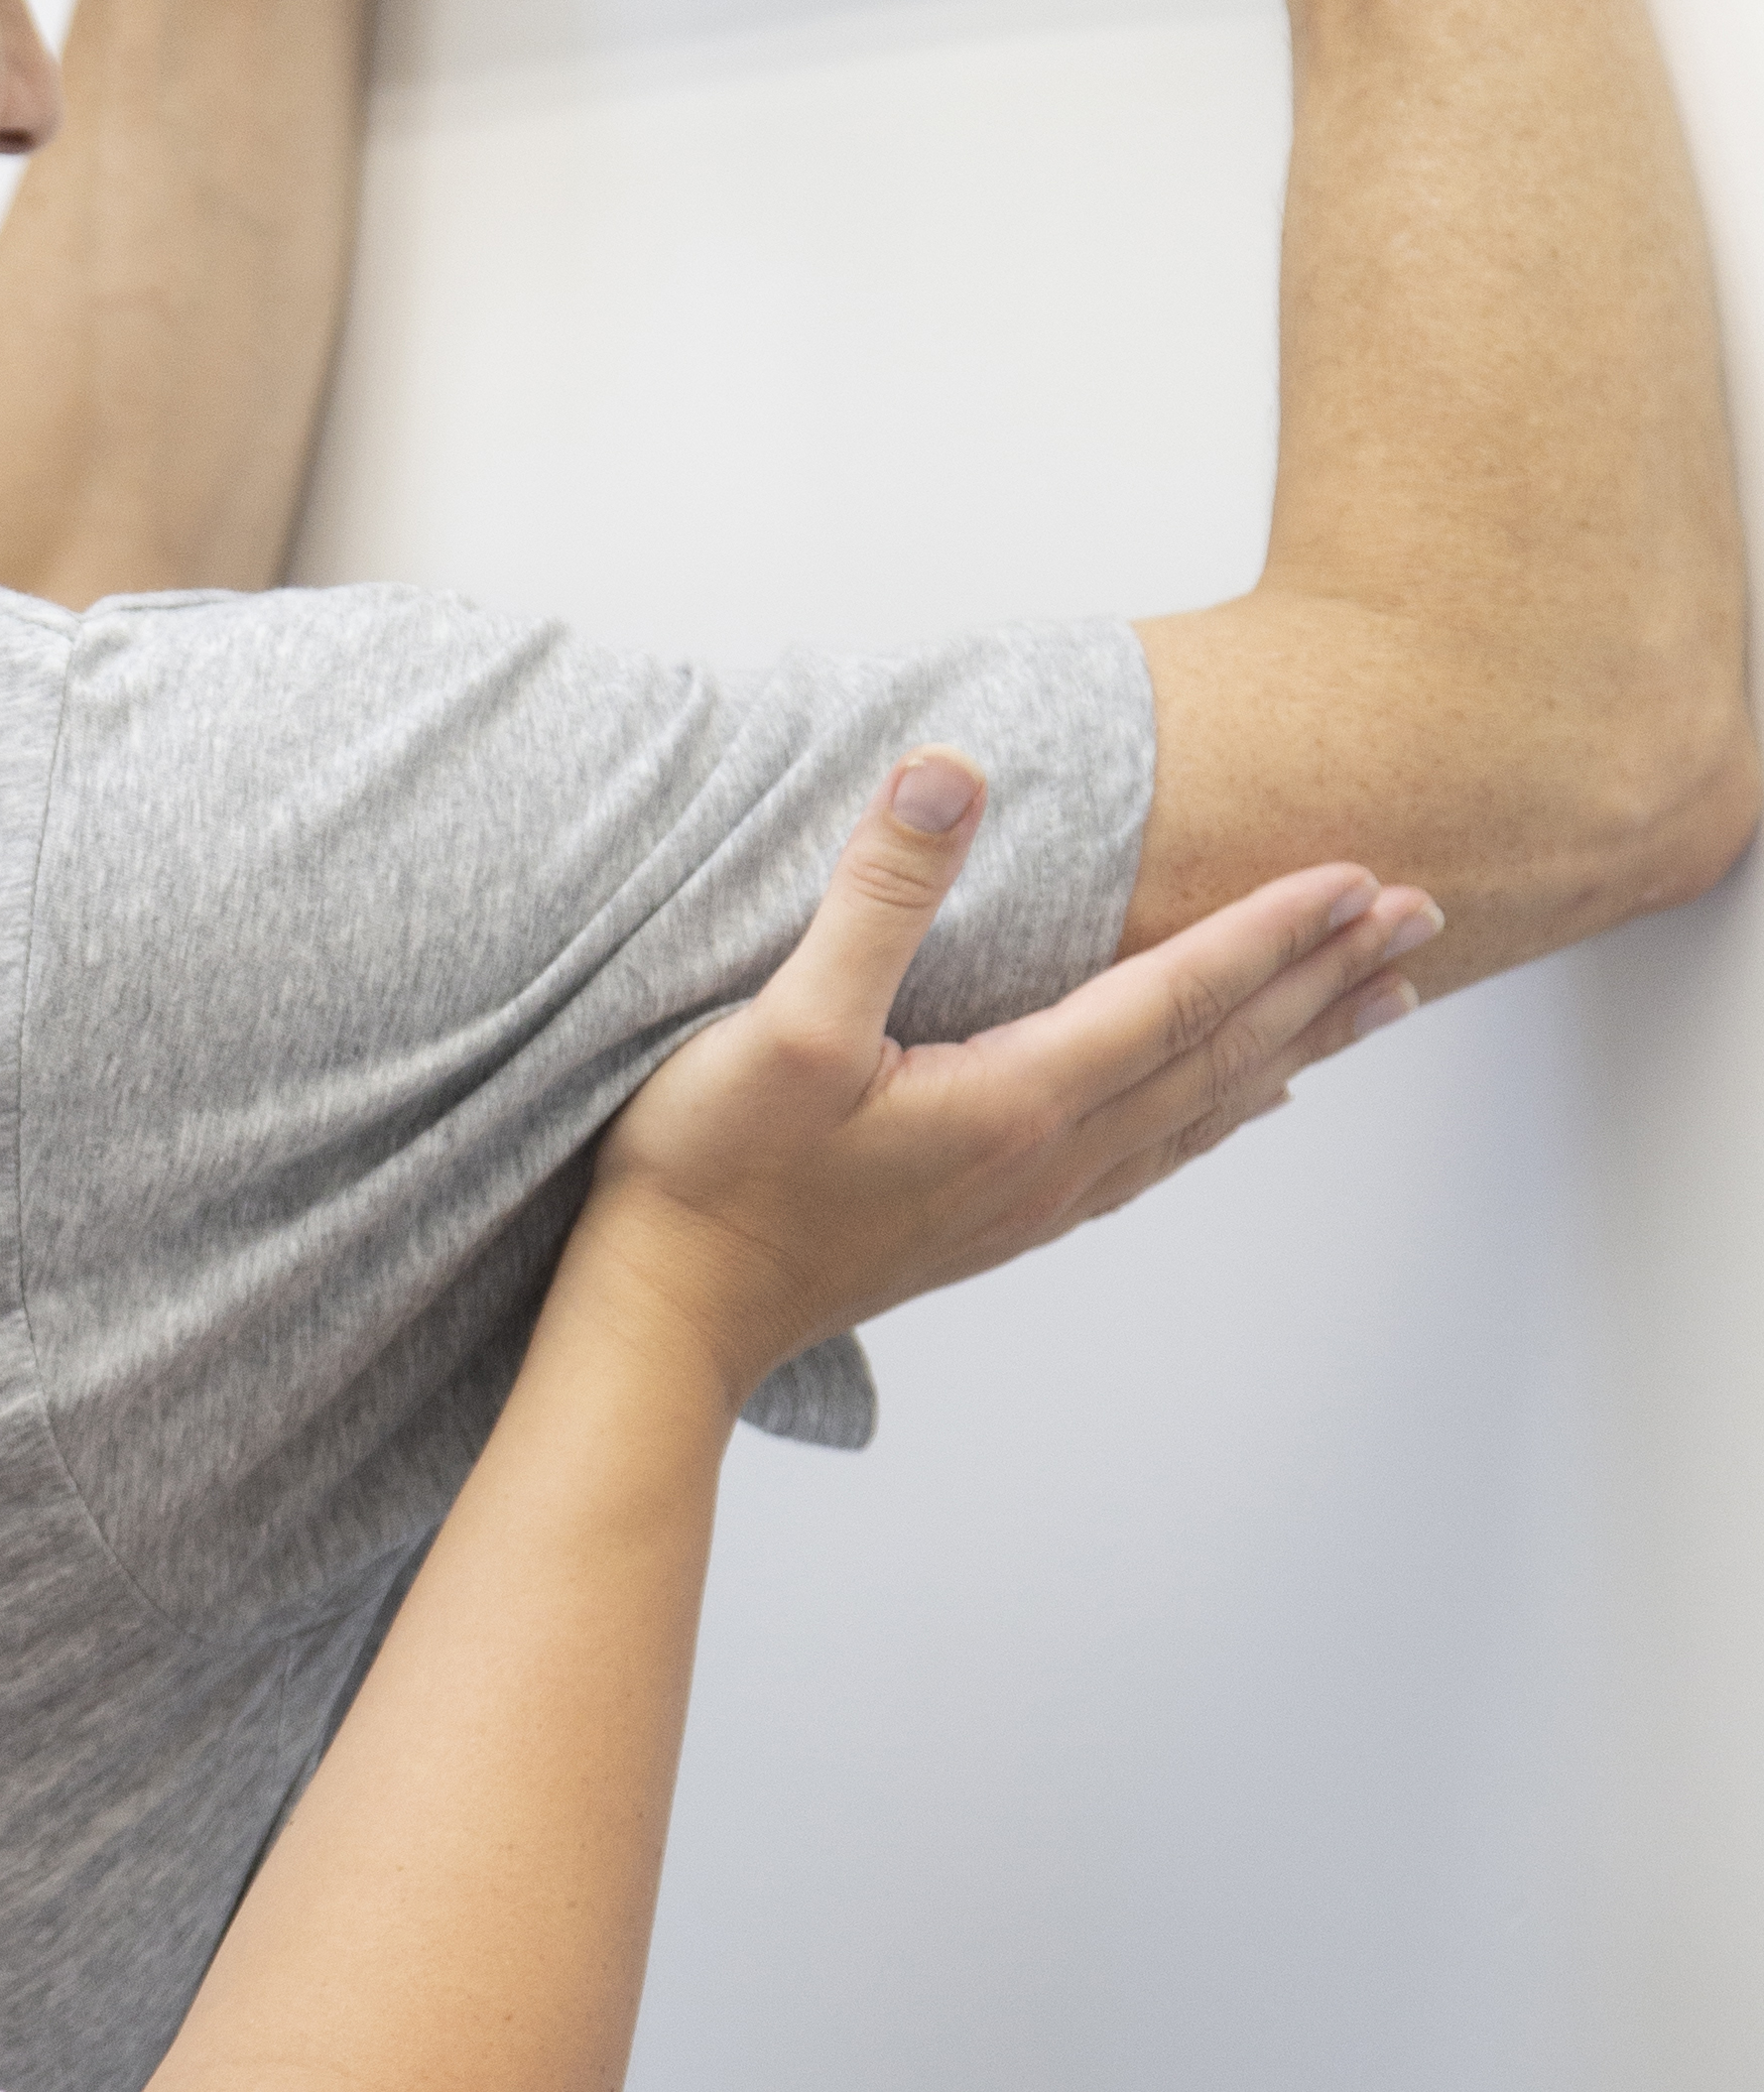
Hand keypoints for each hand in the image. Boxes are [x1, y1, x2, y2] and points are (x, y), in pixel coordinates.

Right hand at [569, 754, 1441, 1411]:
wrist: (669, 1321)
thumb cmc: (714, 1177)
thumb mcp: (785, 1021)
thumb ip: (879, 895)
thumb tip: (949, 770)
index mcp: (1015, 1103)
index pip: (1178, 1000)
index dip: (1274, 933)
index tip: (1364, 875)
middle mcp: (1048, 1158)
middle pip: (1221, 1056)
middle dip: (1326, 982)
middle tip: (1423, 922)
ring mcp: (1030, 1199)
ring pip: (1204, 1111)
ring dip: (1298, 1048)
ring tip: (1381, 1005)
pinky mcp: (998, 1221)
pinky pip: (1154, 1157)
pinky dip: (1220, 1115)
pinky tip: (1241, 1108)